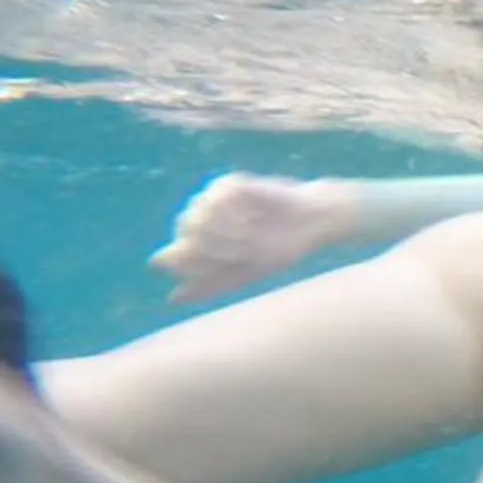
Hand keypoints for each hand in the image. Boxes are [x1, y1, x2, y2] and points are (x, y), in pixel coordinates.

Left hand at [148, 173, 348, 302]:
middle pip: (184, 235)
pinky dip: (231, 214)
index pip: (174, 255)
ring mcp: (213, 199)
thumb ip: (209, 285)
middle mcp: (201, 218)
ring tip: (248, 235)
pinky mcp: (229, 183)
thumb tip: (172, 299)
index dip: (193, 264)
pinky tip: (252, 217)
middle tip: (240, 253)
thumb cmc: (279, 250)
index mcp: (200, 242)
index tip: (220, 269)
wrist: (309, 225)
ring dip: (222, 233)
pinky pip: (214, 199)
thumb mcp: (243, 274)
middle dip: (212, 250)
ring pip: (195, 217)